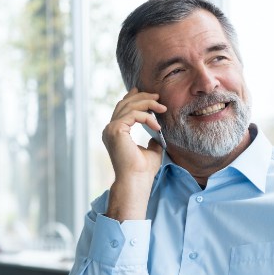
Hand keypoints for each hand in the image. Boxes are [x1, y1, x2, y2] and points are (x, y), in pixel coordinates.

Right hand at [102, 88, 166, 220]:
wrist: (137, 180)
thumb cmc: (143, 169)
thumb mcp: (152, 150)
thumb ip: (152, 138)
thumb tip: (158, 133)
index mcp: (115, 133)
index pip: (123, 109)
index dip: (134, 98)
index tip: (150, 94)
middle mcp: (110, 129)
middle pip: (125, 104)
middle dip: (143, 97)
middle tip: (158, 97)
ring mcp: (111, 129)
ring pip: (129, 106)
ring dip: (148, 104)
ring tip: (163, 108)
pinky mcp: (116, 130)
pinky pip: (133, 115)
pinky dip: (147, 117)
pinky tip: (157, 126)